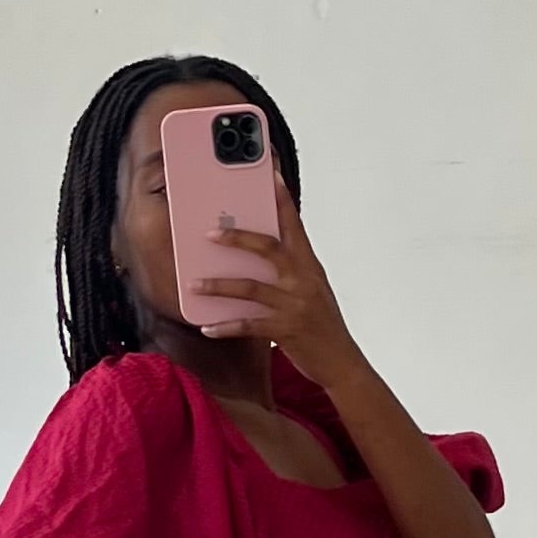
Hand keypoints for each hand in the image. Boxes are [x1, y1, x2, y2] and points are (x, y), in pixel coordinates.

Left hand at [193, 173, 362, 392]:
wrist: (341, 362)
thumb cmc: (323, 325)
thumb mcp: (313, 289)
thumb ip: (292, 269)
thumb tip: (262, 253)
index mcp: (309, 265)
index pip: (294, 224)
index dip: (282, 199)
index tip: (271, 175)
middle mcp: (302, 279)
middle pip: (266, 248)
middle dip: (236, 238)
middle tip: (209, 233)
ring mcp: (294, 305)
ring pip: (250, 287)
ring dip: (219, 286)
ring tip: (195, 285)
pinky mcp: (285, 331)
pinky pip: (248, 325)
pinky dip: (225, 327)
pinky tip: (207, 327)